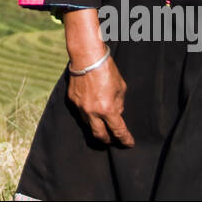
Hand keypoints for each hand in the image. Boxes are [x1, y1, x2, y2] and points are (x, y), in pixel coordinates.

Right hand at [63, 8, 133, 146]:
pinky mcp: (72, 100)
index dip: (125, 139)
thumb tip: (117, 114)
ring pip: (88, 125)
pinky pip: (80, 113)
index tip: (129, 143)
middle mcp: (92, 112)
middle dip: (108, 140)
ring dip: (96, 127)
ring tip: (102, 124)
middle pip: (99, 136)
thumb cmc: (107, 70)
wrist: (86, 57)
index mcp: (107, 109)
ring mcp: (80, 107)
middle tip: (113, 139)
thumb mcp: (120, 88)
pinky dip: (88, 114)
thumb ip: (119, 104)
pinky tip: (92, 109)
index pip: (117, 131)